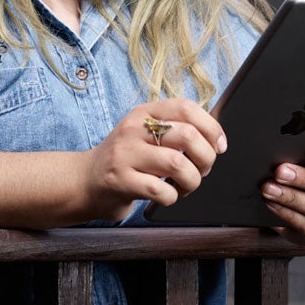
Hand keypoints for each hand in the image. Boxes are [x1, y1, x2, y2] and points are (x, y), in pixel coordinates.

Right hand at [82, 98, 225, 220]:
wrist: (85, 181)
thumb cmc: (126, 160)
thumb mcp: (146, 134)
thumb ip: (176, 130)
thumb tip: (216, 138)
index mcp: (144, 113)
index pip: (187, 108)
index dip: (211, 127)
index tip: (219, 146)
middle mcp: (133, 129)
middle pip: (187, 135)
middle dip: (206, 158)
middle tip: (202, 171)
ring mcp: (124, 154)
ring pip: (177, 163)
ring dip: (192, 181)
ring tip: (185, 186)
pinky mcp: (119, 180)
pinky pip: (160, 190)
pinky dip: (172, 197)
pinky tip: (167, 195)